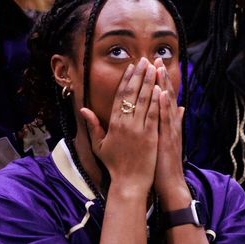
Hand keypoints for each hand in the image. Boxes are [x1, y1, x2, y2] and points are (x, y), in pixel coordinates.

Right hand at [80, 58, 160, 193]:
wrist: (129, 183)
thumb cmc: (114, 165)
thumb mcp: (99, 145)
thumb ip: (93, 125)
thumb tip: (84, 109)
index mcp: (113, 124)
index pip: (120, 96)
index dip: (126, 80)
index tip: (132, 67)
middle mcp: (125, 123)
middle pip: (132, 94)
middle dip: (140, 75)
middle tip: (145, 60)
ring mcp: (138, 129)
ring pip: (144, 100)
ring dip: (150, 82)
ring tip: (154, 68)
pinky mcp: (151, 136)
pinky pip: (154, 114)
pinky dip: (157, 101)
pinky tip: (160, 88)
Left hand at [152, 59, 190, 209]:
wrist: (170, 182)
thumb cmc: (164, 161)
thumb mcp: (169, 139)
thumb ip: (175, 122)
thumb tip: (180, 107)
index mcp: (167, 122)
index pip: (162, 97)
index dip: (159, 80)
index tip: (153, 64)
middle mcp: (170, 122)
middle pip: (165, 95)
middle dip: (160, 77)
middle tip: (155, 58)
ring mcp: (170, 129)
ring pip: (166, 103)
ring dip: (163, 85)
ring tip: (158, 68)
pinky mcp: (168, 138)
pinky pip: (165, 119)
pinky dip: (164, 105)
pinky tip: (161, 93)